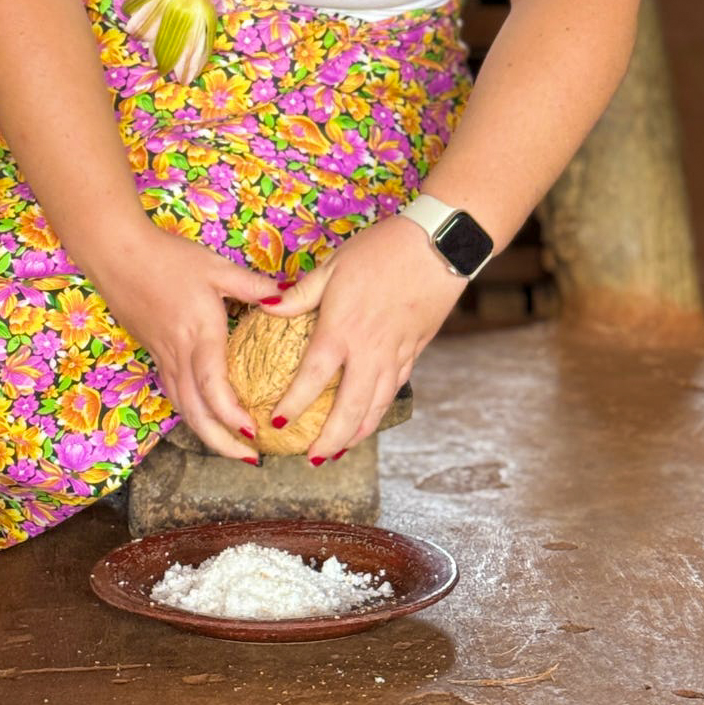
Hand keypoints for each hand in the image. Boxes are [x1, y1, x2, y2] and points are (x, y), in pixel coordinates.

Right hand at [93, 226, 282, 461]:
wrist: (117, 254)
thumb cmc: (168, 257)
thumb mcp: (216, 267)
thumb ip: (253, 286)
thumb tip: (288, 299)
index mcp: (198, 334)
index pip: (214, 388)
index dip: (232, 416)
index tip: (255, 432)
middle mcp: (179, 354)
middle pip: (196, 412)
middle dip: (222, 442)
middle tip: (250, 458)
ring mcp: (163, 357)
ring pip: (182, 408)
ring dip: (207, 434)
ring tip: (233, 448)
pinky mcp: (154, 354)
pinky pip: (173, 394)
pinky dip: (191, 414)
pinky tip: (205, 419)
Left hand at [265, 216, 466, 459]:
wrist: (437, 246)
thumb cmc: (380, 250)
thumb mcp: (332, 266)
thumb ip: (300, 294)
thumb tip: (266, 306)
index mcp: (341, 330)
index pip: (311, 379)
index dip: (293, 406)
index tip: (276, 424)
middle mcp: (369, 351)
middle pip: (349, 408)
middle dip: (330, 439)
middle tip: (312, 458)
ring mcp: (395, 354)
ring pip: (376, 405)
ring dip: (357, 433)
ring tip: (339, 451)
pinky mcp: (415, 350)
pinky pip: (395, 388)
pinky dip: (380, 408)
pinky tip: (371, 415)